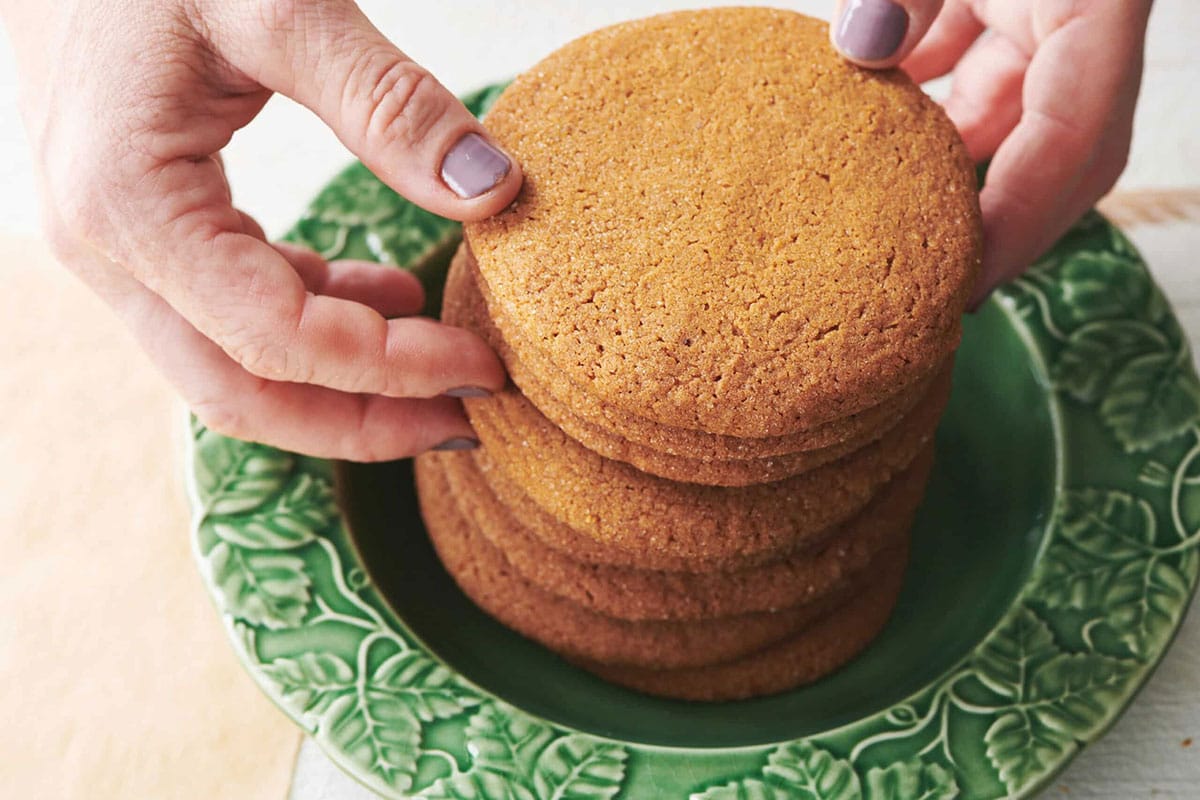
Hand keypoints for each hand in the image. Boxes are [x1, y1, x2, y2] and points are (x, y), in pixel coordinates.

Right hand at [0, 0, 521, 459]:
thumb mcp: (279, 3)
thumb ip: (388, 101)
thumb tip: (493, 192)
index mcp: (127, 204)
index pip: (276, 339)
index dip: (390, 368)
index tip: (482, 366)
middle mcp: (105, 249)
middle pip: (243, 392)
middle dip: (362, 420)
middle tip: (465, 420)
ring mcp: (114, 247)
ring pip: (233, 367)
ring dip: (342, 383)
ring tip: (443, 365)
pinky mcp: (141, 228)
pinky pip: (229, 310)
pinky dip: (315, 319)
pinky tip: (387, 294)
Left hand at [831, 0, 1152, 304]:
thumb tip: (860, 48)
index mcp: (1099, 4)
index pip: (1072, 142)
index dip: (1020, 223)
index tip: (967, 285)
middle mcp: (1086, 23)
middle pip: (1061, 156)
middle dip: (1003, 226)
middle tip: (940, 290)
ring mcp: (1050, 14)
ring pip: (1012, 120)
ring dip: (951, 171)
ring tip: (892, 231)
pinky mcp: (1014, 0)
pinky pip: (976, 72)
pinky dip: (931, 110)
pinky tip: (875, 138)